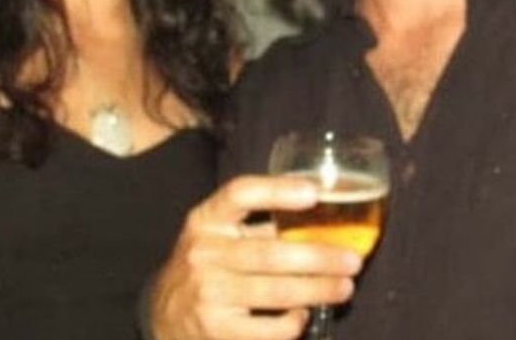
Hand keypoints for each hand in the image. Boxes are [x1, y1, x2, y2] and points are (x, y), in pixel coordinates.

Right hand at [149, 175, 361, 339]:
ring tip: (344, 287)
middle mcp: (202, 254)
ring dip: (318, 290)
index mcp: (205, 220)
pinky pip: (269, 328)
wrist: (163, 315)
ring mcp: (207, 294)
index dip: (277, 191)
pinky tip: (305, 314)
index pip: (239, 195)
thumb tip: (321, 217)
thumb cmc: (206, 266)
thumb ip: (257, 226)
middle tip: (352, 260)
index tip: (315, 192)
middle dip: (319, 257)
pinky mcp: (216, 330)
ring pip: (276, 291)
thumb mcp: (217, 236)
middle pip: (270, 252)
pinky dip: (295, 322)